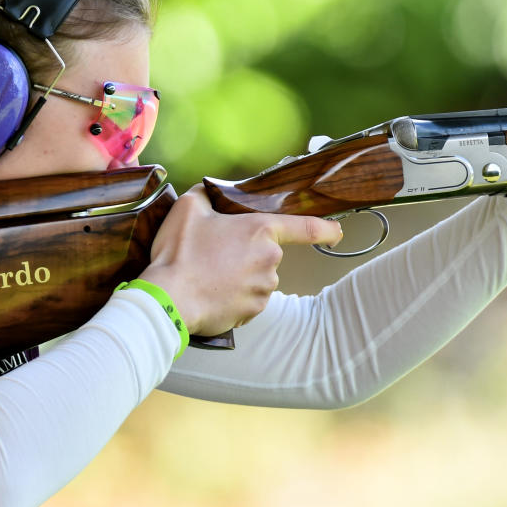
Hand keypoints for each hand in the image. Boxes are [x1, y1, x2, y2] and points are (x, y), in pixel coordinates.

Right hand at [137, 185, 342, 336]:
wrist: (168, 299)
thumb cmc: (180, 253)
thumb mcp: (188, 209)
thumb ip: (206, 196)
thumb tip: (210, 194)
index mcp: (260, 231)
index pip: (306, 227)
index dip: (326, 228)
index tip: (338, 232)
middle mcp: (270, 261)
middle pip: (267, 253)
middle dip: (247, 252)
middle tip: (214, 252)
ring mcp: (263, 289)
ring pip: (258, 277)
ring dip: (240, 275)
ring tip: (208, 274)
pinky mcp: (253, 312)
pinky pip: (249, 299)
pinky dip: (234, 296)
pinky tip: (212, 291)